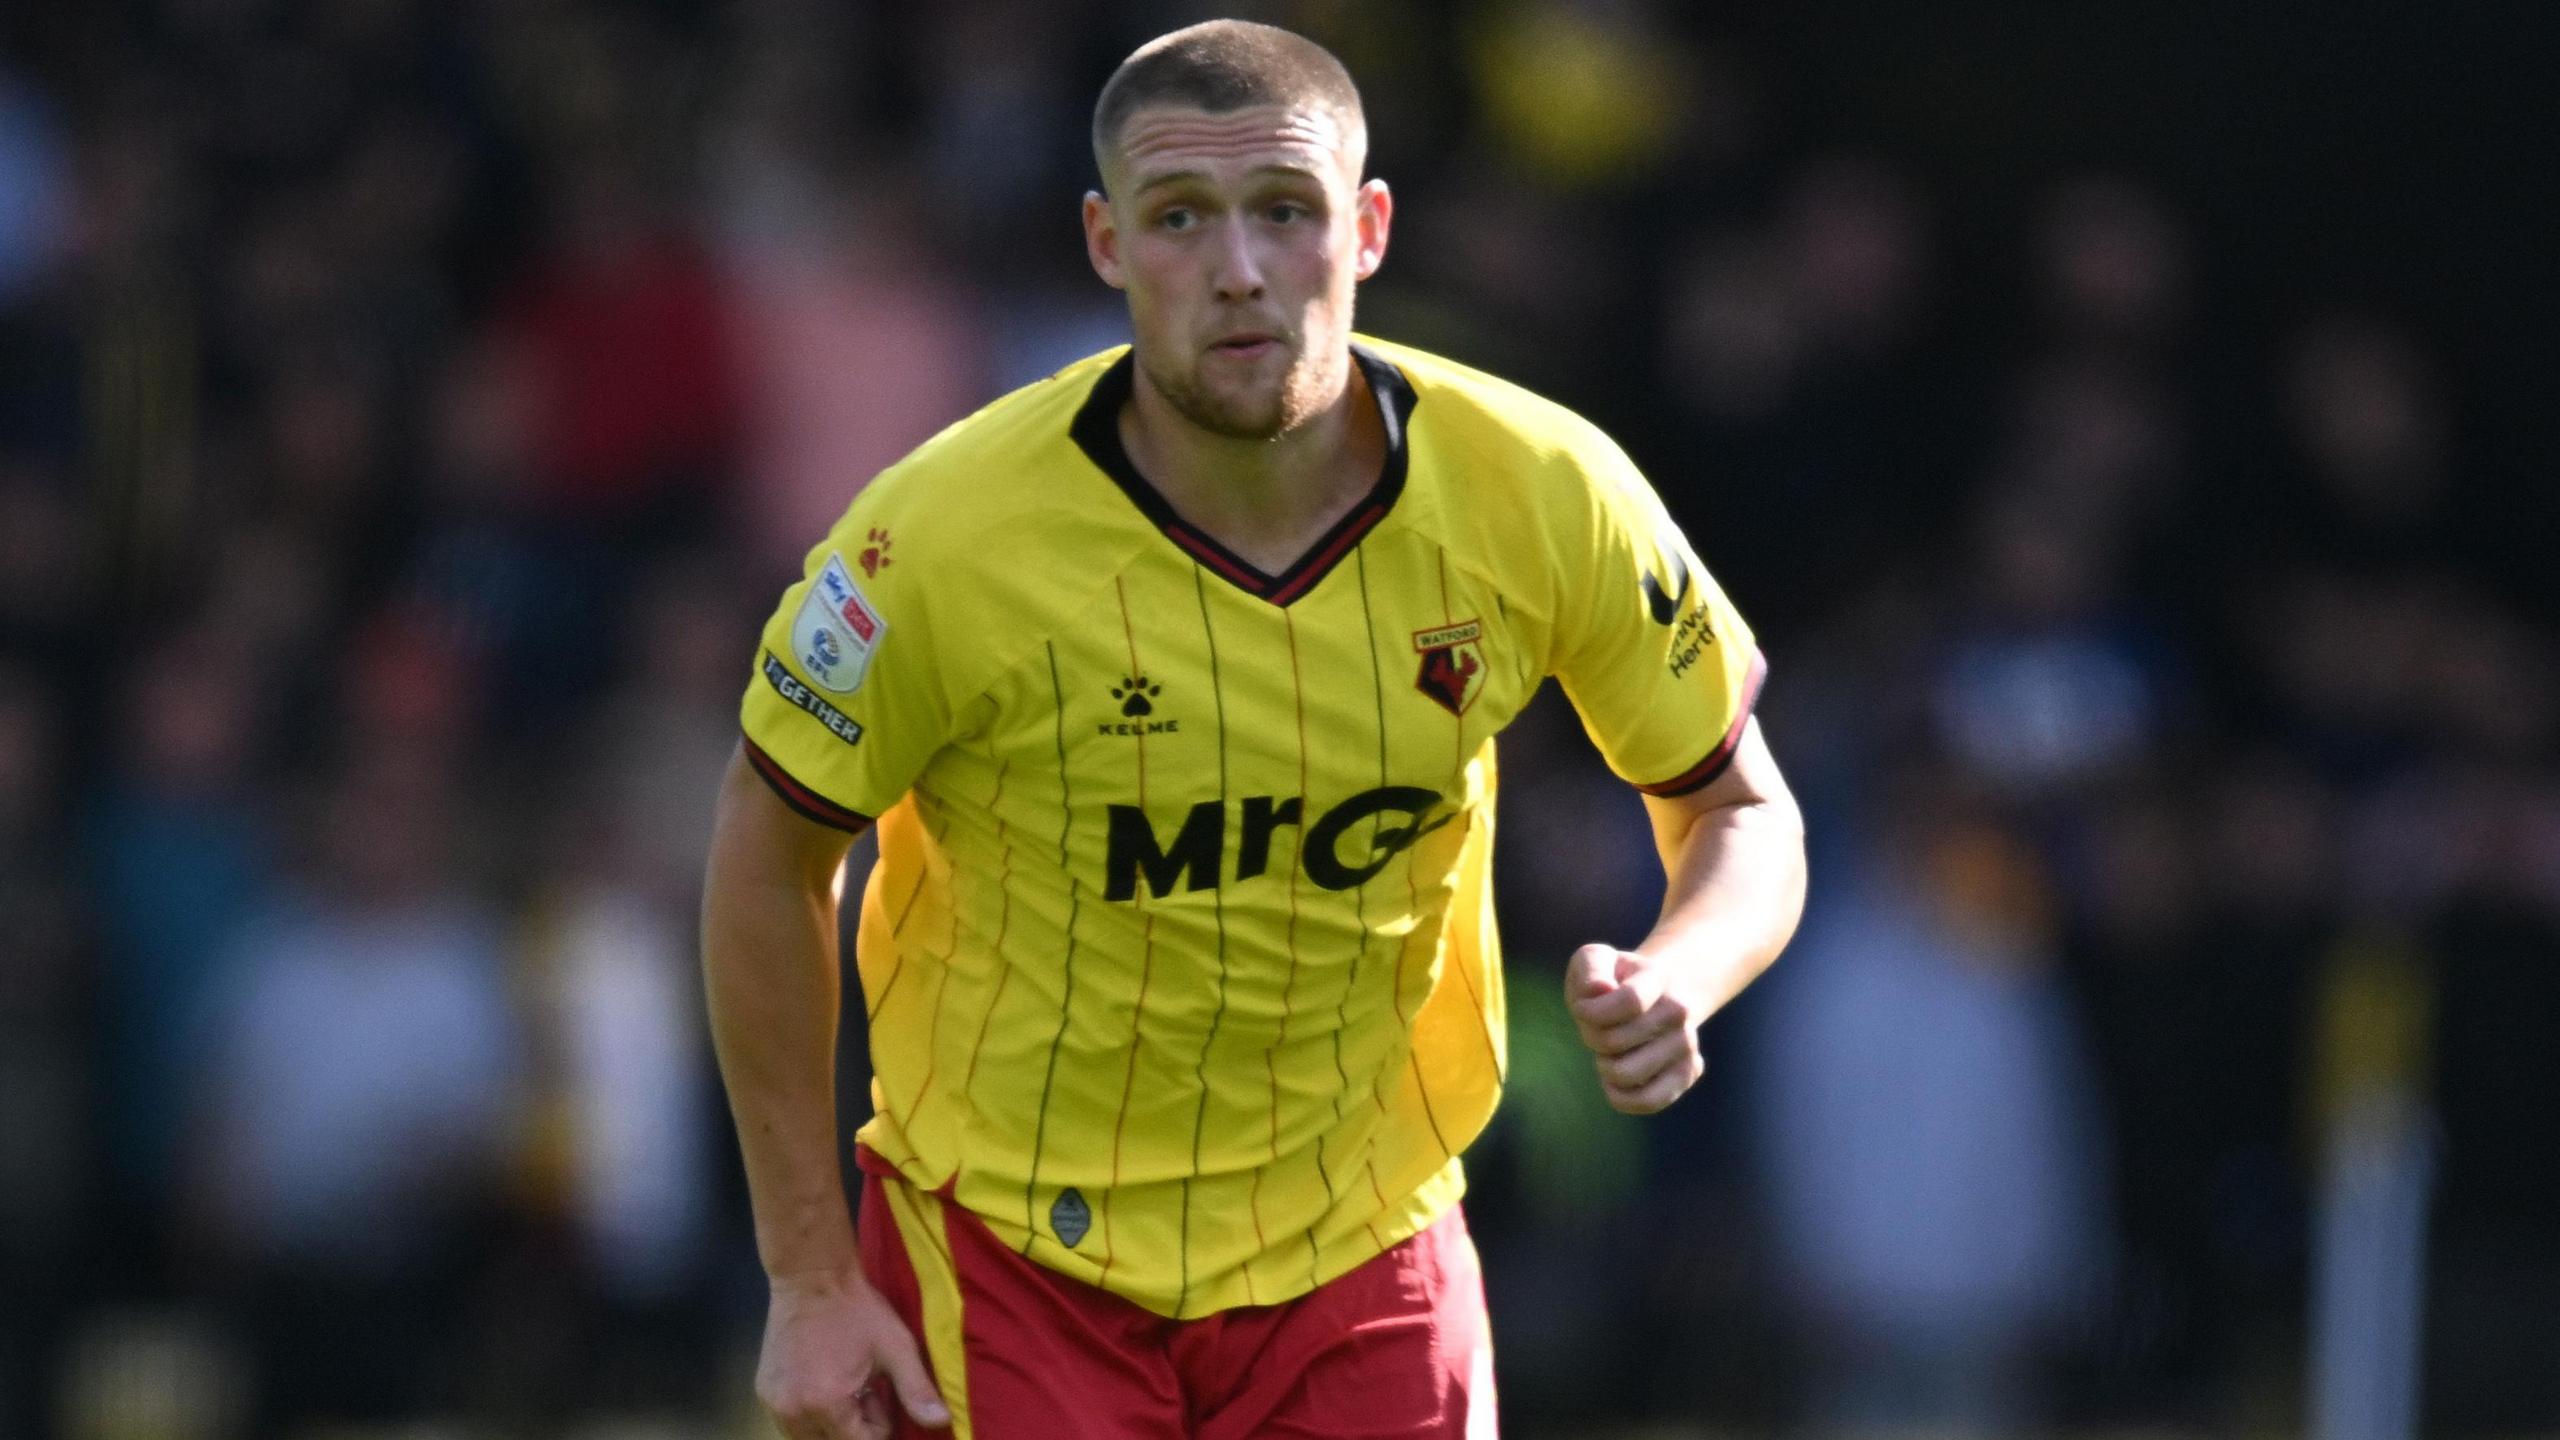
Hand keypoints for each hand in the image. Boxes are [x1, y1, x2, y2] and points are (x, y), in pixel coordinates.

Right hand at [757, 1267, 950, 1437]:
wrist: (811, 1277)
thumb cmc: (858, 1311)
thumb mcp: (896, 1347)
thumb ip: (917, 1390)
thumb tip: (942, 1422)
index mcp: (827, 1404)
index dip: (877, 1425)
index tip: (878, 1391)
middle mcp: (793, 1412)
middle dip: (853, 1427)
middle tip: (862, 1388)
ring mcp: (773, 1403)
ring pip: (808, 1438)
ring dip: (830, 1424)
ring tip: (843, 1385)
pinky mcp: (764, 1392)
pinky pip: (790, 1422)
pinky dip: (809, 1414)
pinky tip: (822, 1381)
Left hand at [1565, 943, 1707, 1114]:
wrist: (1656, 995)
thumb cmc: (1614, 981)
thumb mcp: (1594, 960)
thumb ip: (1590, 968)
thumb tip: (1602, 990)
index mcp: (1657, 976)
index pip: (1628, 1001)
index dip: (1590, 1011)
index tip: (1582, 1008)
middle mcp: (1679, 1010)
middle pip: (1612, 1042)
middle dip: (1591, 1037)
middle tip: (1600, 1028)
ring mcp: (1687, 1044)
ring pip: (1625, 1074)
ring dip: (1604, 1066)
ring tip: (1612, 1050)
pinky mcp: (1687, 1074)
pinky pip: (1647, 1101)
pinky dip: (1621, 1096)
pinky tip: (1616, 1080)